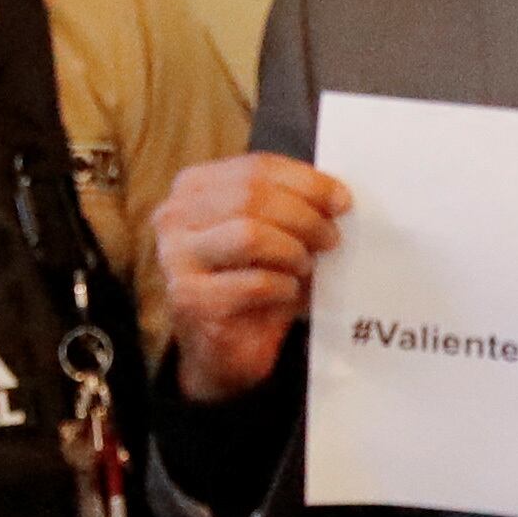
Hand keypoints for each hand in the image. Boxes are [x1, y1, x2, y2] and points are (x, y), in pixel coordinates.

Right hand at [154, 153, 349, 402]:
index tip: (342, 200)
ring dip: (292, 250)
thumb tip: (338, 198)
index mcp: (195, 188)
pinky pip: (252, 282)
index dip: (307, 182)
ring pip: (249, 234)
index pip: (256, 168)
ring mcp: (176, 258)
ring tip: (306, 266)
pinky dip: (283, 286)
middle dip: (304, 216)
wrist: (223, 349)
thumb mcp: (273, 236)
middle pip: (252, 196)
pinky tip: (289, 292)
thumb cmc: (252, 284)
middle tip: (331, 239)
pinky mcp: (189, 298)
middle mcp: (175, 216)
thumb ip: (293, 209)